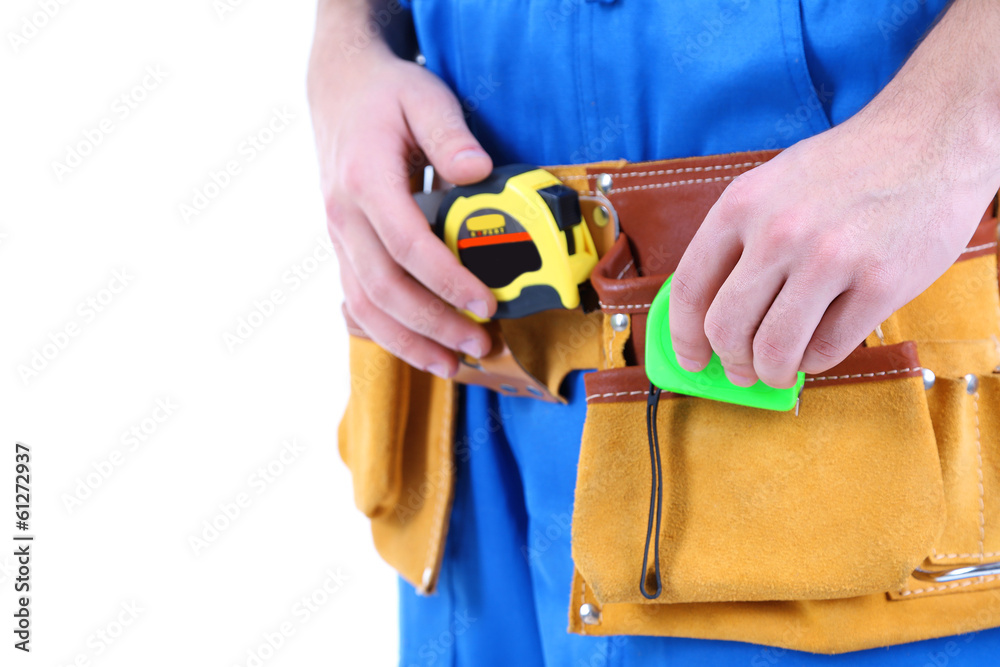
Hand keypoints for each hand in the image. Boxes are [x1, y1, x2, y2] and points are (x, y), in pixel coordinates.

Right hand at [309, 36, 495, 377]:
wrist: (339, 89)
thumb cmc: (385, 94)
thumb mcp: (424, 95)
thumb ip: (451, 134)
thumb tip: (478, 173)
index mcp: (365, 179)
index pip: (406, 245)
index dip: (447, 280)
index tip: (487, 303)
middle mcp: (343, 216)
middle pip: (385, 288)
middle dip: (434, 324)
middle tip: (480, 343)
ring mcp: (339, 237)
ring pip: (366, 307)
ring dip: (409, 342)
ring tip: (454, 363)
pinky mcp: (344, 249)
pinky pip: (360, 302)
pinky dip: (391, 333)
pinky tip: (423, 349)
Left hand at [669, 106, 996, 388]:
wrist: (931, 135)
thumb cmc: (845, 169)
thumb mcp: (772, 186)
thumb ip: (738, 243)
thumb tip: (712, 314)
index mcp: (741, 205)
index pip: (689, 289)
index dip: (682, 336)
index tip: (689, 358)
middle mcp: (779, 232)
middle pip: (726, 329)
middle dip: (730, 363)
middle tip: (741, 371)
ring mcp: (830, 258)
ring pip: (774, 351)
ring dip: (771, 373)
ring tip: (779, 370)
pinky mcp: (880, 283)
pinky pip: (827, 349)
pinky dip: (815, 361)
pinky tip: (818, 346)